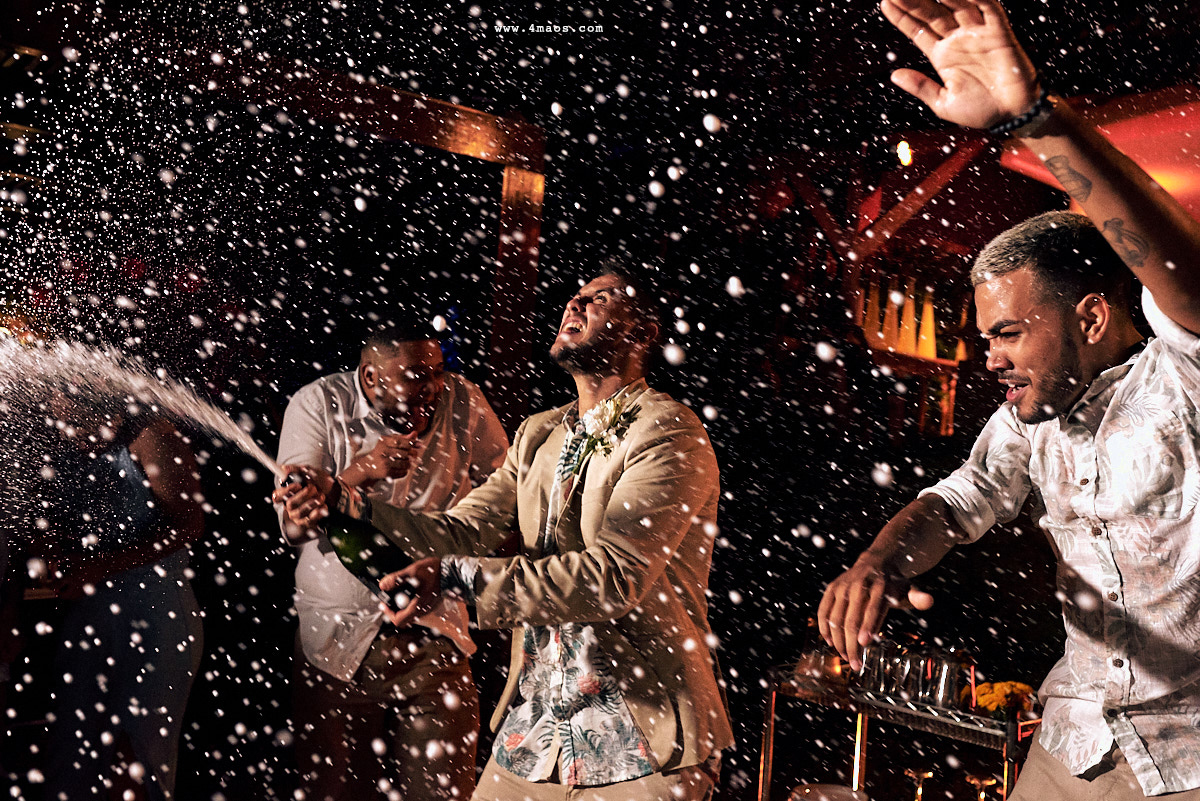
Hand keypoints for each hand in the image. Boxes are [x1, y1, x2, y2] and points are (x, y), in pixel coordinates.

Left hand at [43, 558, 105, 600]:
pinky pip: (77, 597)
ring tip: (63, 590)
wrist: (102, 565)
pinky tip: (72, 590)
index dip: (50, 586)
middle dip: (58, 593)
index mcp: (70, 577)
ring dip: (65, 595)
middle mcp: (75, 585)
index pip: (56, 586)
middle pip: (62, 595)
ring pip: (70, 597)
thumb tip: (54, 560)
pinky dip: (73, 595)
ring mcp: (82, 589)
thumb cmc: (87, 559)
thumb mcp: (73, 557)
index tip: (48, 584)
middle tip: (56, 589)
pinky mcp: (87, 591)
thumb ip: (62, 559)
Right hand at [272, 465, 336, 527]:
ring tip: (321, 496)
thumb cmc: (319, 481)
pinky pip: (310, 520)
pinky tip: (324, 505)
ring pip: (299, 513)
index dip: (285, 491)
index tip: (298, 485)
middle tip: (314, 488)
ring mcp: (298, 515)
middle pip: (290, 504)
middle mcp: (290, 506)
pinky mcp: (308, 522)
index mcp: (287, 493)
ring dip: (312, 503)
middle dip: (304, 495)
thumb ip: (296, 470)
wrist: (336, 492)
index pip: (277, 496)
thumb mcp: (309, 472)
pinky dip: (318, 512)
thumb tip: (284, 469)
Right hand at [344, 433, 421, 485]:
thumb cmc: (381, 452)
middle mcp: (383, 451)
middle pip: (405, 453)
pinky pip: (403, 472)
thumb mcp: (389, 441)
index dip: (412, 443)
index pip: (401, 441)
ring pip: (406, 463)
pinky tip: (400, 468)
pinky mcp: (386, 473)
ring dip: (409, 463)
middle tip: (414, 454)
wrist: (368, 466)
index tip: (419, 444)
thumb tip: (415, 433)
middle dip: (413, 454)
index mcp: (384, 441)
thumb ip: (403, 437)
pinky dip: (405, 470)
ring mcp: (384, 462)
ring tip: (406, 462)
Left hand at [378, 557, 440, 627]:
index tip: (383, 603)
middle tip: (390, 596)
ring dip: (402, 605)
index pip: (398, 620)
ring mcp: (427, 608)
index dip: (388, 613)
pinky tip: (411, 589)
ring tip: (400, 591)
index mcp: (417, 607)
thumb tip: (383, 585)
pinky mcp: (430, 604)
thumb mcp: (412, 572)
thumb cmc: (435, 572)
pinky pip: (417, 608)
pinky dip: (410, 602)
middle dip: (394, 608)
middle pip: (403, 618)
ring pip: (410, 613)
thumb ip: (396, 579)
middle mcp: (423, 611)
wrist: (452, 572)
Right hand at [817, 555, 933, 670]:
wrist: (875, 561)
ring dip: (838, 641)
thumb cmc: (894, 584)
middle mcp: (858, 585)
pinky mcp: (832, 588)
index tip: (864, 644)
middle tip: (855, 665)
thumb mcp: (909, 588)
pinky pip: (823, 611)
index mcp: (880, 586)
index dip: (868, 626)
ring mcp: (843, 586)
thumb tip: (929, 601)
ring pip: (835, 618)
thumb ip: (918, 597)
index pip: (873, 609)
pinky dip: (824, 628)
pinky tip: (829, 642)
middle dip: (851, 645)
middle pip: (852, 619)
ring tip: (845, 657)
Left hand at [881, 0, 1039, 128]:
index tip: (886, 3)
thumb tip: (894, 75)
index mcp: (942, 55)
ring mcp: (977, 33)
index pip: (918, 30)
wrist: (1011, 115)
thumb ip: (921, 87)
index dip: (902, 17)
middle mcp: (957, 39)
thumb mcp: (943, 102)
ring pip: (957, 4)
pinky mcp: (999, 32)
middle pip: (933, 13)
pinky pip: (988, 8)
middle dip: (915, 1)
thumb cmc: (980, 111)